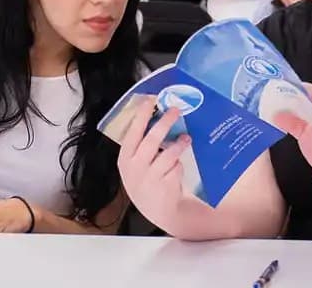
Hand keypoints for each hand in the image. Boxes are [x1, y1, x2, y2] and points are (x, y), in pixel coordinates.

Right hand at [117, 97, 190, 229]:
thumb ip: (142, 146)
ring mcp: (150, 178)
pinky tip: (178, 168)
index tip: (150, 99)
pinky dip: (179, 165)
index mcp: (125, 159)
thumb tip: (157, 117)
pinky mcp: (165, 186)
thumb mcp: (136, 165)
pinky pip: (176, 167)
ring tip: (186, 138)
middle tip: (176, 110)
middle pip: (151, 140)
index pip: (132, 132)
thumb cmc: (147, 181)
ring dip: (179, 144)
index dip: (141, 115)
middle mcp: (135, 168)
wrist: (159, 211)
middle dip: (164, 123)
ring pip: (168, 154)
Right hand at [272, 83, 311, 188]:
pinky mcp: (308, 134)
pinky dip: (285, 120)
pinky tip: (275, 121)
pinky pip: (294, 122)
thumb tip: (276, 115)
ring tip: (270, 106)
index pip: (311, 90)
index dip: (297, 86)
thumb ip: (294, 122)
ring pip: (297, 110)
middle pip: (302, 99)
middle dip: (288, 96)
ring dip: (285, 108)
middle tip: (271, 95)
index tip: (282, 84)